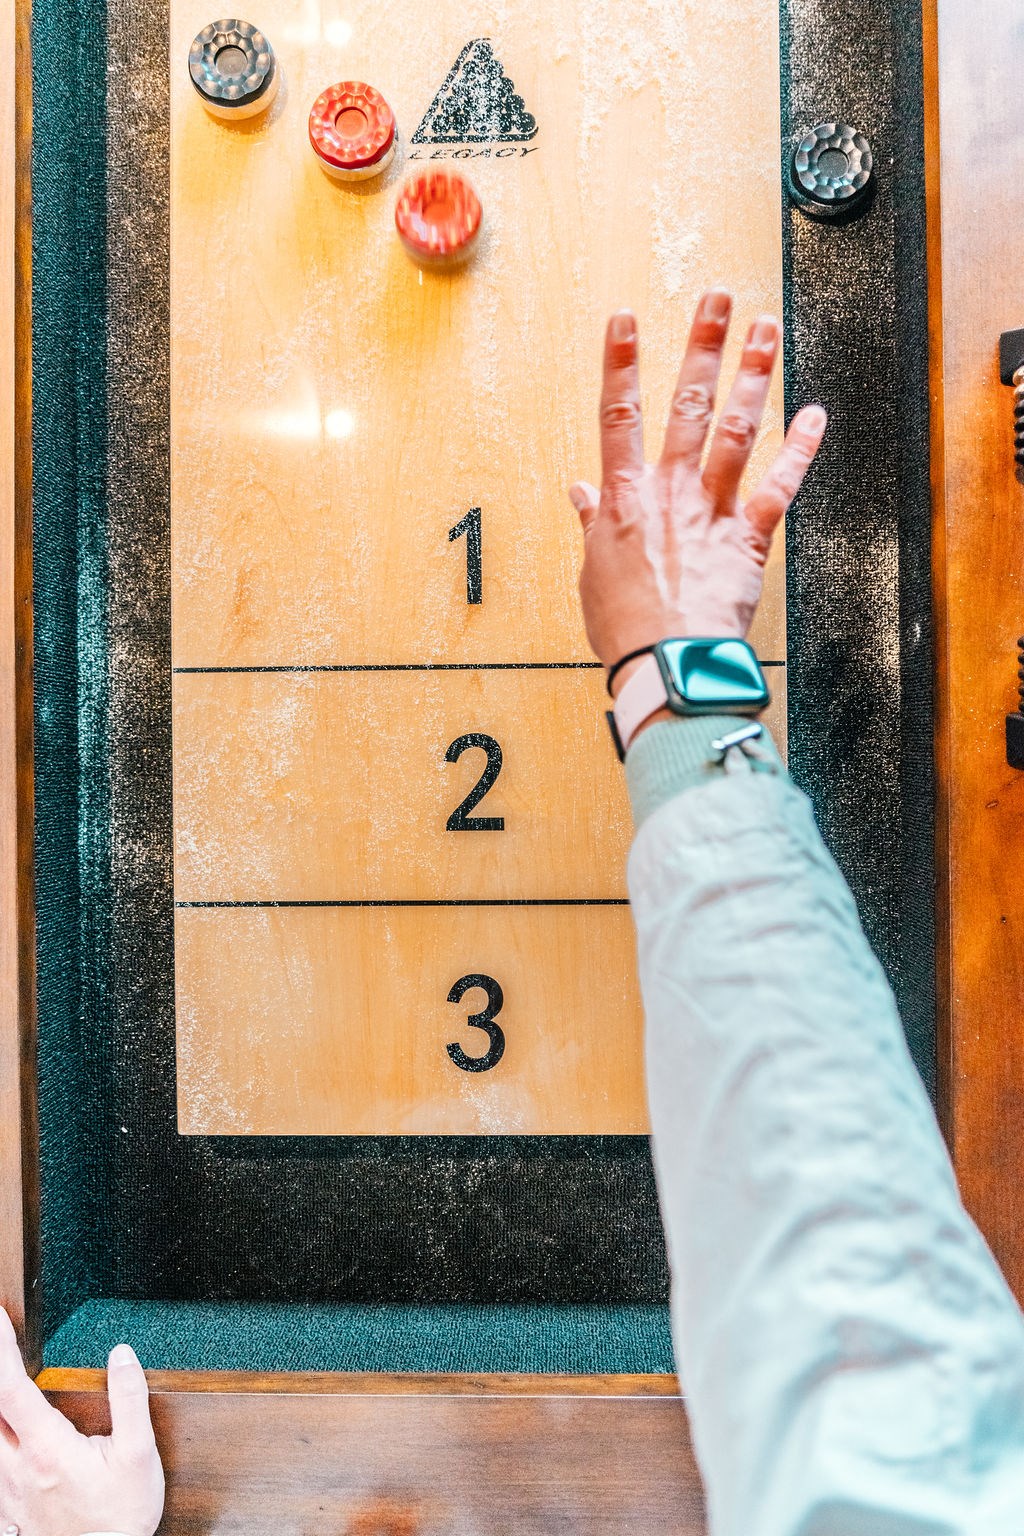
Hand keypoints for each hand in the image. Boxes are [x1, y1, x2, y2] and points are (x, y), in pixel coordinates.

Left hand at [0, 1309, 163, 1535]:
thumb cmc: (121, 1516)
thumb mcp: (139, 1455)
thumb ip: (130, 1400)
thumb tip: (121, 1355)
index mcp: (48, 1449)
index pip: (11, 1389)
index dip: (1, 1350)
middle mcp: (17, 1468)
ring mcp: (7, 1491)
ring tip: (6, 1379)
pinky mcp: (7, 1509)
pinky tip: (7, 1430)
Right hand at [570, 290, 826, 693]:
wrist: (668, 663)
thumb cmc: (626, 628)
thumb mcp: (592, 572)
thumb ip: (591, 525)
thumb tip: (578, 493)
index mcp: (623, 500)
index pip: (617, 416)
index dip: (620, 363)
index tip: (623, 320)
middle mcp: (670, 493)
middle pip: (686, 405)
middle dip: (702, 346)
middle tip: (716, 299)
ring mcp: (712, 510)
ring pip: (736, 429)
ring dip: (754, 374)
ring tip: (765, 329)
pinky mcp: (748, 538)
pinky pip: (780, 485)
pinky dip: (801, 448)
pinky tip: (816, 415)